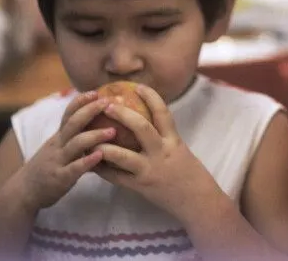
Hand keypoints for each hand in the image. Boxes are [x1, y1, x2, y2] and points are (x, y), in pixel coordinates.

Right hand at [11, 91, 110, 210]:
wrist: (22, 192)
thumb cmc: (45, 167)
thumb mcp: (56, 147)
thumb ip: (72, 135)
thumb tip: (96, 120)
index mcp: (58, 136)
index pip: (68, 113)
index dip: (81, 101)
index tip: (96, 92)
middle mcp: (58, 145)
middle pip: (73, 123)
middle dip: (91, 110)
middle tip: (109, 102)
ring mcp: (58, 161)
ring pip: (76, 144)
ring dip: (95, 135)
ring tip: (113, 130)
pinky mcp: (60, 178)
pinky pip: (74, 168)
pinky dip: (88, 161)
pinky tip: (101, 155)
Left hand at [94, 85, 210, 216]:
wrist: (196, 201)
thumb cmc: (189, 173)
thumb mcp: (179, 149)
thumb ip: (164, 137)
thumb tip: (146, 121)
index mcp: (173, 140)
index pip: (163, 113)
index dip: (151, 97)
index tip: (138, 86)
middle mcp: (162, 152)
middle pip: (141, 128)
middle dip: (123, 115)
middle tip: (107, 105)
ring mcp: (150, 170)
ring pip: (123, 156)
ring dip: (105, 146)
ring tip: (90, 137)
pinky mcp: (140, 187)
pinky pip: (117, 177)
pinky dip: (103, 169)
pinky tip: (92, 163)